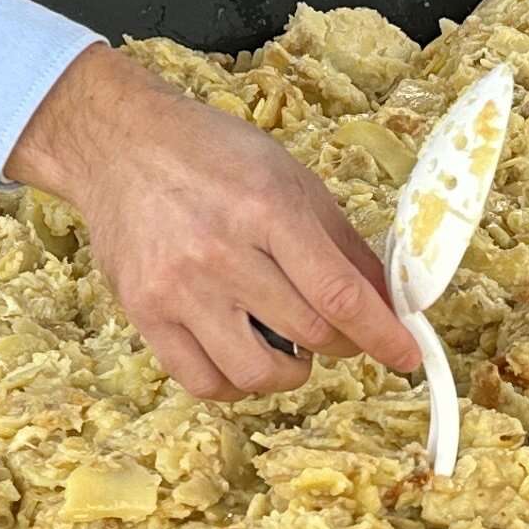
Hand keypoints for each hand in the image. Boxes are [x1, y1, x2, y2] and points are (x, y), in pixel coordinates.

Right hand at [6, 45, 416, 400]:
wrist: (122, 144)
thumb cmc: (212, 155)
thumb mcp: (290, 179)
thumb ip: (341, 243)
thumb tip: (389, 301)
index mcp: (267, 209)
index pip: (339, 294)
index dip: (382, 335)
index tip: (406, 356)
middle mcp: (221, 252)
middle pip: (308, 333)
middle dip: (341, 342)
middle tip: (338, 330)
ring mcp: (178, 288)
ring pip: (256, 372)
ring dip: (291, 372)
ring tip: (290, 347)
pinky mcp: (144, 313)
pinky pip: (202, 382)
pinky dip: (236, 383)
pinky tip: (245, 356)